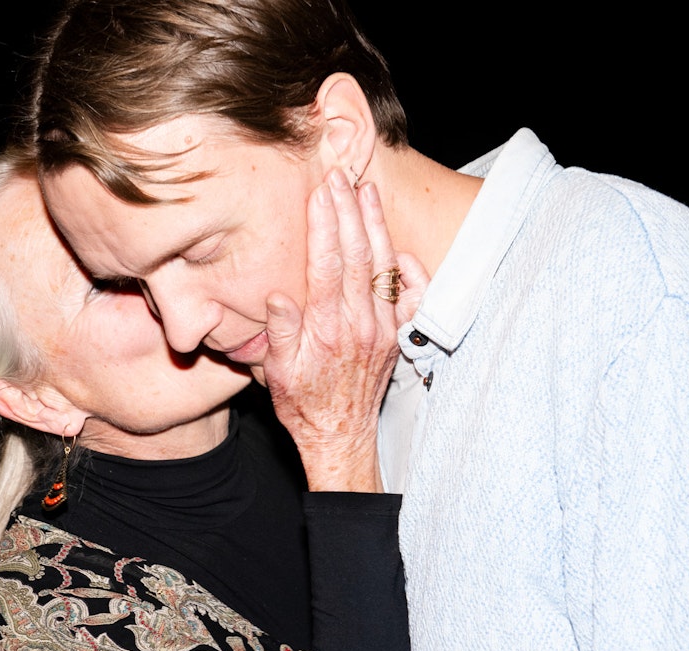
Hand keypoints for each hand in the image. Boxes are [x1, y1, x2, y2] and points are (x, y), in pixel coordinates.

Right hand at [262, 169, 424, 491]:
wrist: (340, 436)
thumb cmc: (302, 404)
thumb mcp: (278, 374)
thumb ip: (280, 333)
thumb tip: (278, 296)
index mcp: (327, 330)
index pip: (328, 263)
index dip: (325, 223)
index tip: (321, 191)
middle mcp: (360, 325)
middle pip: (358, 255)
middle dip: (349, 210)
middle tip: (341, 176)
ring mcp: (383, 329)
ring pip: (383, 267)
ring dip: (375, 226)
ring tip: (366, 191)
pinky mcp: (396, 336)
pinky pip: (410, 296)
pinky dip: (408, 268)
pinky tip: (397, 245)